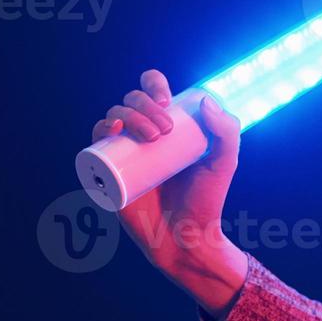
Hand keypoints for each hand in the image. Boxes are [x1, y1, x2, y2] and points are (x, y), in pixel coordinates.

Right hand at [89, 68, 242, 269]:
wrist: (186, 236)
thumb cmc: (206, 199)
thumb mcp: (224, 162)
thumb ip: (227, 132)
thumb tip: (206, 102)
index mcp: (166, 125)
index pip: (153, 91)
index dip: (154, 84)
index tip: (167, 100)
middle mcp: (141, 135)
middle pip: (131, 102)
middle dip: (145, 106)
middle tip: (166, 130)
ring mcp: (123, 153)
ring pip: (113, 117)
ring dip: (127, 114)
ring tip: (151, 136)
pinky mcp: (107, 173)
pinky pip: (94, 145)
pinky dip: (99, 129)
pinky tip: (111, 128)